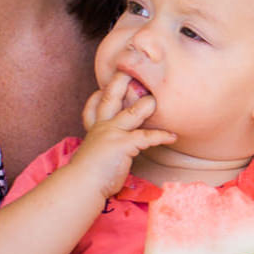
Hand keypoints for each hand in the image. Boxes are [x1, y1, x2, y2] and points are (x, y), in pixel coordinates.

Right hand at [67, 73, 174, 196]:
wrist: (81, 185)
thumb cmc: (89, 177)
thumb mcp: (95, 158)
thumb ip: (105, 151)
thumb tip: (114, 156)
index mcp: (94, 130)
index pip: (93, 107)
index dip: (98, 96)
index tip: (103, 87)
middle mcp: (102, 128)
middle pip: (109, 98)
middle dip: (119, 81)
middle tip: (129, 68)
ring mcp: (112, 134)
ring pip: (131, 112)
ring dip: (145, 104)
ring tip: (157, 99)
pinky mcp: (122, 144)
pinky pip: (146, 137)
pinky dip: (161, 136)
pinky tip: (172, 136)